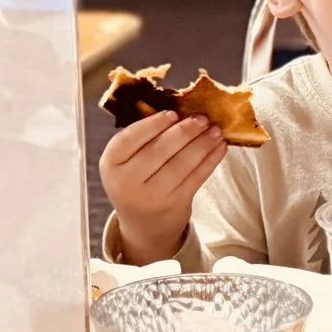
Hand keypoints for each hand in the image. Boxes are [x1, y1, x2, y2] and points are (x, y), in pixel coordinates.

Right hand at [100, 111, 226, 263]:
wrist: (144, 224)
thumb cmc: (137, 181)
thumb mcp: (126, 161)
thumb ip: (143, 137)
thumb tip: (178, 107)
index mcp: (111, 163)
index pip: (129, 139)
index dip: (152, 124)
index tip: (172, 113)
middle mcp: (127, 181)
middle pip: (159, 151)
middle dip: (184, 132)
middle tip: (202, 117)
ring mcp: (152, 196)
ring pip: (181, 164)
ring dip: (202, 144)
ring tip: (215, 130)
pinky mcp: (175, 205)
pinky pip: (196, 178)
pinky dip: (210, 160)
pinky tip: (219, 147)